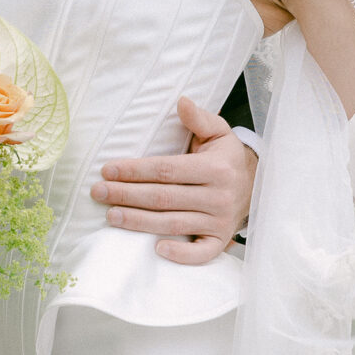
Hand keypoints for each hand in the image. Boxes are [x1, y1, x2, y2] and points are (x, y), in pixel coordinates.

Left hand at [90, 96, 256, 264]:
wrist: (256, 186)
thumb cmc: (226, 157)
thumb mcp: (218, 132)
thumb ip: (198, 118)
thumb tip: (181, 100)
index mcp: (215, 168)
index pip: (166, 170)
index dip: (135, 170)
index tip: (107, 169)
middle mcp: (218, 196)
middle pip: (163, 198)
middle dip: (126, 195)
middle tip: (98, 192)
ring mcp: (219, 221)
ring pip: (173, 224)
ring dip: (138, 222)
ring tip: (110, 216)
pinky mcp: (220, 240)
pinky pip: (201, 253)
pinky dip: (181, 254)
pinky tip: (157, 249)